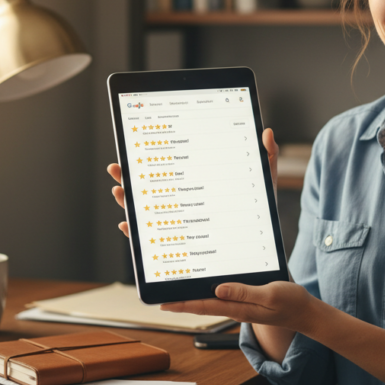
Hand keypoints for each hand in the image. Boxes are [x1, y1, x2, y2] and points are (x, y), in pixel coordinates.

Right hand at [107, 127, 278, 238]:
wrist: (262, 251)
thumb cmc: (259, 216)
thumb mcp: (264, 184)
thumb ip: (266, 158)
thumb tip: (268, 132)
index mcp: (200, 183)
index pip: (171, 167)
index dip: (151, 157)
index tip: (134, 146)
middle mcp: (185, 203)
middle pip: (151, 188)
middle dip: (129, 178)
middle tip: (117, 170)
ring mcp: (181, 225)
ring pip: (147, 213)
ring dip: (128, 204)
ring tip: (120, 194)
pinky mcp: (180, 250)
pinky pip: (153, 243)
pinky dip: (138, 236)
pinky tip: (130, 227)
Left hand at [160, 281, 315, 333]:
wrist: (304, 311)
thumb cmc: (290, 303)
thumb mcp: (270, 294)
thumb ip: (245, 292)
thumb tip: (219, 289)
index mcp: (238, 307)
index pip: (204, 305)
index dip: (182, 304)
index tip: (163, 302)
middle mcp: (233, 306)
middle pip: (200, 302)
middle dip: (179, 298)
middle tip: (159, 294)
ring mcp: (237, 302)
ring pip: (207, 298)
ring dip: (189, 293)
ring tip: (170, 287)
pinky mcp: (242, 297)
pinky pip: (219, 293)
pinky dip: (205, 289)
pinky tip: (199, 283)